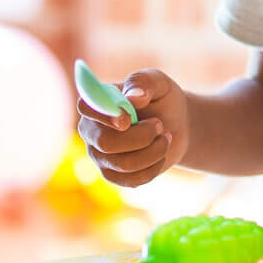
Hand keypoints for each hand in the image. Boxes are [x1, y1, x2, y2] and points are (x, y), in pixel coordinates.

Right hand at [76, 68, 190, 187]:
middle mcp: (92, 130)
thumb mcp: (159, 83)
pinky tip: (161, 153)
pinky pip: (133, 180)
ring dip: (154, 150)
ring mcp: (100, 155)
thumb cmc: (162, 100)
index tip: (128, 118)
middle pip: (105, 142)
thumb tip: (132, 98)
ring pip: (123, 164)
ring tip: (165, 136)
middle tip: (159, 124)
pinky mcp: (114, 175)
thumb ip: (144, 82)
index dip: (104, 115)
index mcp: (97, 103)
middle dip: (141, 136)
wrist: (177, 126)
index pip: (85, 107)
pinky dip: (155, 166)